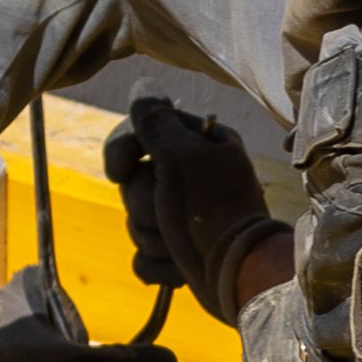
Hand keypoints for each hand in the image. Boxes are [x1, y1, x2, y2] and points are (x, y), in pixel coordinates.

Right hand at [102, 98, 288, 317]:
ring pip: (137, 221)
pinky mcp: (182, 251)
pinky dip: (158, 266)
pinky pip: (145, 256)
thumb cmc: (212, 212)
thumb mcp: (182, 158)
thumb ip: (156, 122)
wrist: (241, 276)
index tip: (120, 173)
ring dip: (152, 238)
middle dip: (145, 206)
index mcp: (199, 145)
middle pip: (134, 183)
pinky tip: (178, 270)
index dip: (122, 152)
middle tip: (170, 214)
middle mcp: (193, 176)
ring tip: (180, 246)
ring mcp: (187, 215)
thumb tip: (142, 85)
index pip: (139, 133)